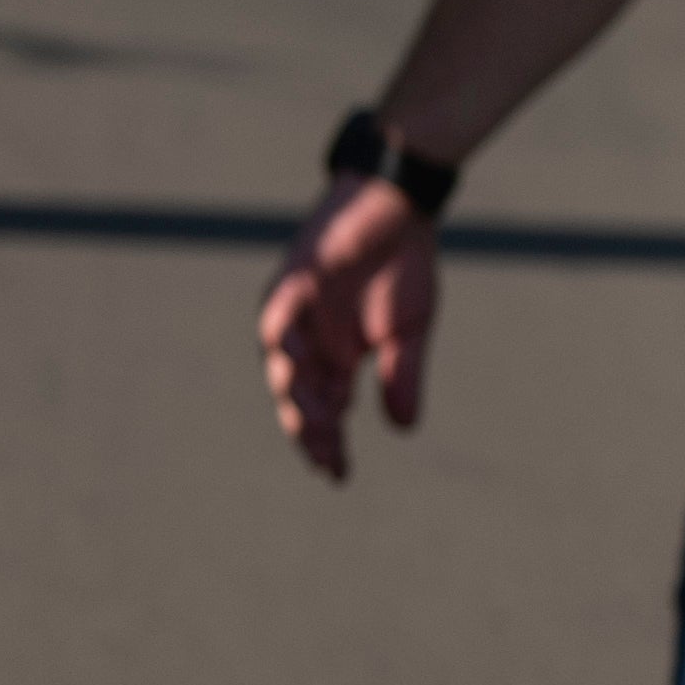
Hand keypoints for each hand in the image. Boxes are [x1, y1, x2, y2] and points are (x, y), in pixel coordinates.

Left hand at [253, 174, 443, 481]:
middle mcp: (307, 341)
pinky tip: (298, 360)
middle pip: (296, 396)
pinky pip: (276, 315)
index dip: (328, 444)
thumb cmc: (402, 266)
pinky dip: (282, 339)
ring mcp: (294, 312)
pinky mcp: (292, 281)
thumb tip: (404, 430)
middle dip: (309, 429)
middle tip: (325, 456)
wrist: (399, 208)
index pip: (323, 411)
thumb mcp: (407, 333)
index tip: (338, 475)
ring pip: (280, 364)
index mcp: (333, 359)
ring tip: (314, 422)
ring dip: (295, 393)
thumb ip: (400, 377)